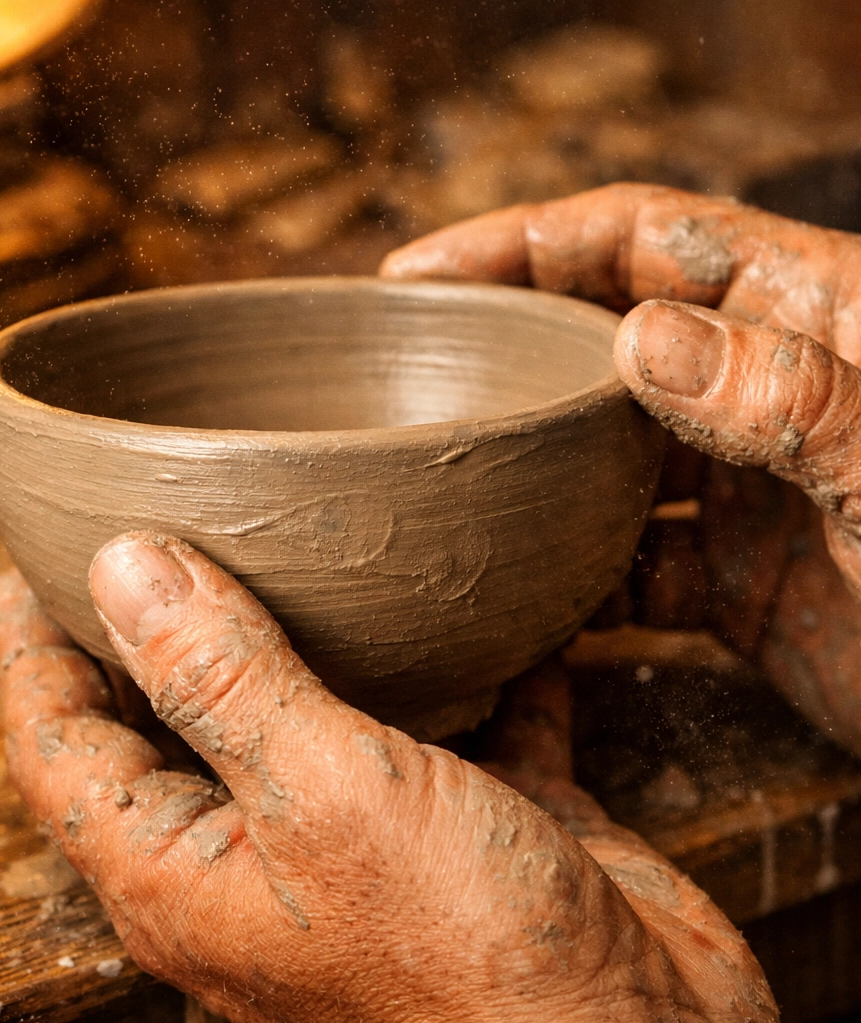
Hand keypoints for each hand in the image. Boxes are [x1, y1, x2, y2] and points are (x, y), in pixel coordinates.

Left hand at [0, 532, 774, 1022]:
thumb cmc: (468, 960)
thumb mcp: (328, 796)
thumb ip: (225, 682)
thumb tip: (122, 569)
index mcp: (189, 870)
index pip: (61, 748)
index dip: (34, 650)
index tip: (31, 560)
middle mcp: (266, 857)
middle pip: (171, 726)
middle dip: (151, 633)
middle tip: (153, 533)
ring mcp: (372, 840)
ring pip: (312, 716)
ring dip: (306, 637)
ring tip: (298, 544)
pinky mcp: (470, 821)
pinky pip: (453, 721)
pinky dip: (464, 668)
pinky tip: (483, 609)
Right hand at [382, 183, 860, 752]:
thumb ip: (786, 394)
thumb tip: (636, 340)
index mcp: (806, 320)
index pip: (639, 240)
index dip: (523, 242)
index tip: (417, 273)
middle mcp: (758, 396)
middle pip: (600, 347)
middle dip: (503, 352)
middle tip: (405, 375)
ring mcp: (741, 495)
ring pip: (599, 462)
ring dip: (527, 473)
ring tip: (442, 483)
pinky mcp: (735, 590)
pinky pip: (623, 569)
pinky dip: (568, 580)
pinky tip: (516, 593)